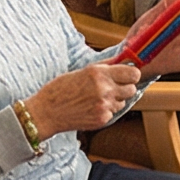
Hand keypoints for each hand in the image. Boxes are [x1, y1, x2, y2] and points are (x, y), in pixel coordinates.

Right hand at [25, 62, 141, 137]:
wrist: (46, 112)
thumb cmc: (60, 89)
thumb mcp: (82, 71)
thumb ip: (105, 67)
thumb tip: (124, 60)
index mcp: (99, 73)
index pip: (134, 74)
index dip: (131, 75)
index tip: (127, 76)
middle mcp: (105, 89)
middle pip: (132, 89)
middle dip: (124, 88)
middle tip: (112, 88)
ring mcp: (104, 105)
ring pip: (123, 102)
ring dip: (115, 100)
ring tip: (96, 99)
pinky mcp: (102, 119)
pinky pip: (113, 113)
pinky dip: (106, 111)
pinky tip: (91, 108)